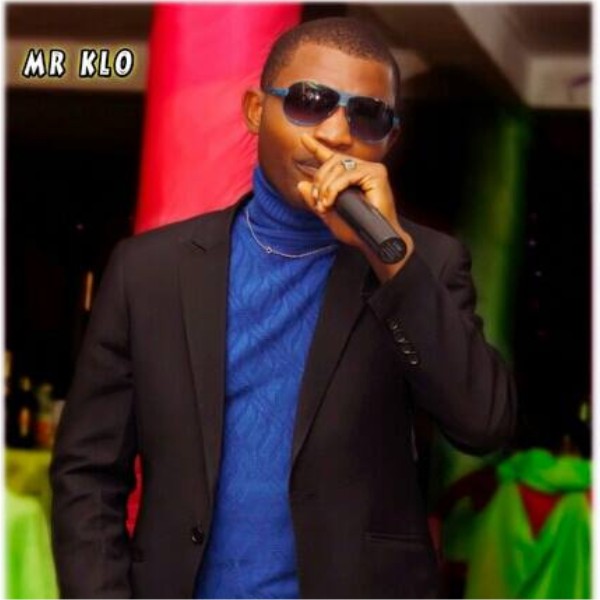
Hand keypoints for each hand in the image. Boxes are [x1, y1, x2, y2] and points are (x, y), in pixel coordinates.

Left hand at [296, 134, 413, 280]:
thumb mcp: (329, 214)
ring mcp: (371, 169)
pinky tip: (330, 201)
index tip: (303, 138)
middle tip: (317, 201)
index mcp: (352, 176)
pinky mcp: (377, 174)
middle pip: (332, 162)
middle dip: (319, 181)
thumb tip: (301, 184)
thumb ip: (316, 200)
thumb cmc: (355, 229)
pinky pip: (347, 175)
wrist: (373, 241)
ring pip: (338, 167)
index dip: (317, 148)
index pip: (332, 158)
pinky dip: (334, 188)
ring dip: (325, 187)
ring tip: (324, 205)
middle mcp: (363, 168)